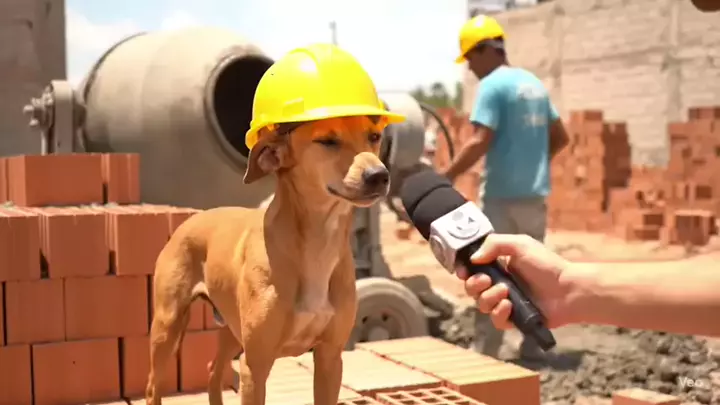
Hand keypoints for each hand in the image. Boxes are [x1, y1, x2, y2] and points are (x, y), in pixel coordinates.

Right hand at [455, 233, 584, 329]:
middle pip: (471, 288)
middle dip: (475, 284)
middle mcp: (499, 284)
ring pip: (481, 305)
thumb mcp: (520, 245)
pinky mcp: (514, 319)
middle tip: (488, 280)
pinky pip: (496, 320)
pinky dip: (499, 313)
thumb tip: (473, 259)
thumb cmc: (546, 265)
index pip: (472, 270)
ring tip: (506, 292)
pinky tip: (510, 306)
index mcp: (499, 266)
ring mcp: (506, 303)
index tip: (464, 271)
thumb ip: (494, 244)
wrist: (568, 289)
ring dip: (489, 298)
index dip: (465, 271)